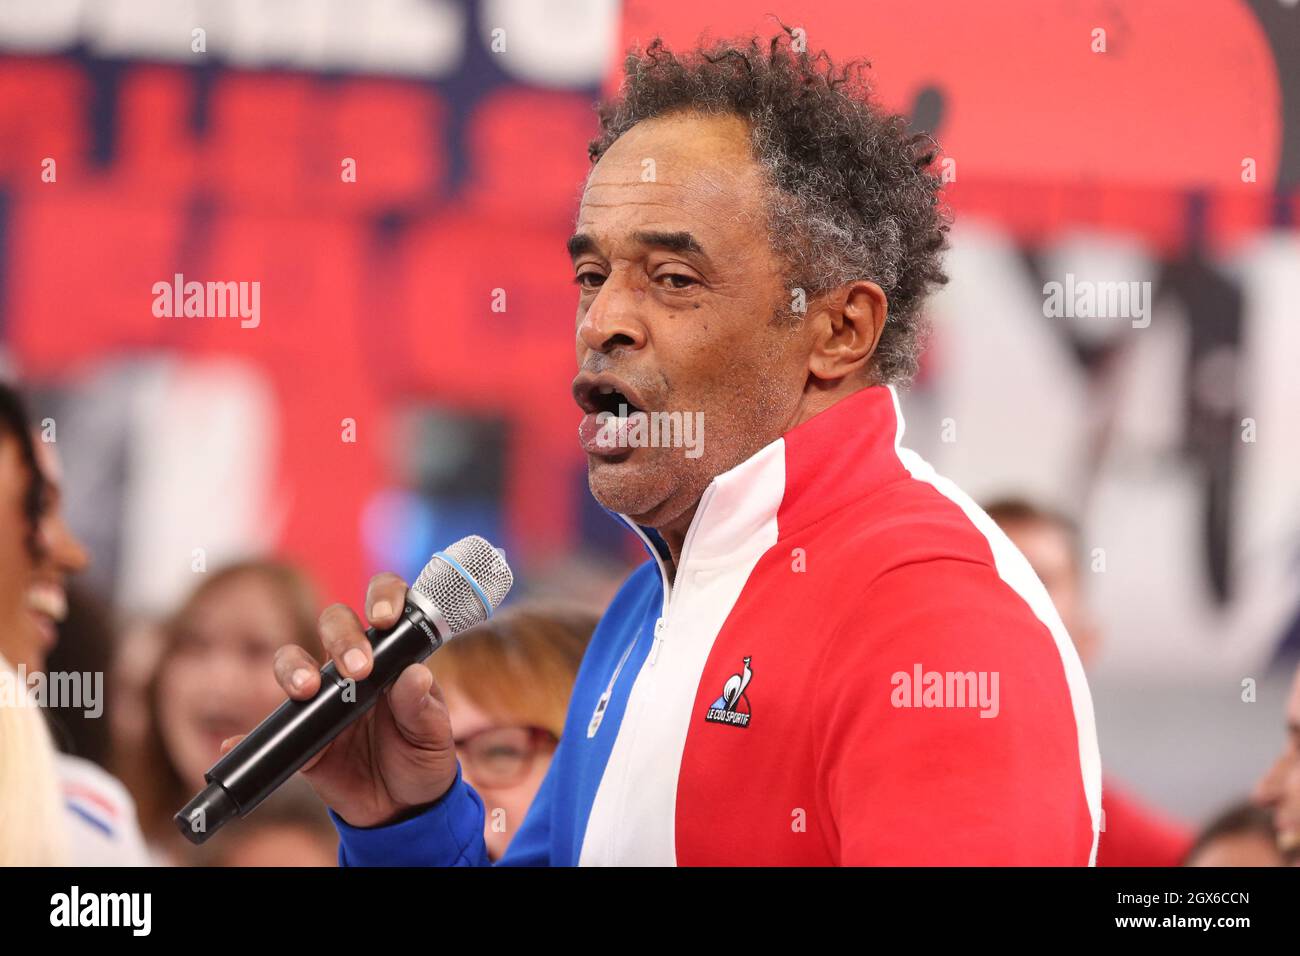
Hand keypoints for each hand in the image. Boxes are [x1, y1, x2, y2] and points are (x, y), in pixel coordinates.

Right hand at [221, 572, 457, 827]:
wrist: (401, 807)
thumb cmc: (422, 757)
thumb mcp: (434, 737)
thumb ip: (423, 708)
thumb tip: (415, 675)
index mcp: (393, 655)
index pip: (384, 605)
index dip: (382, 596)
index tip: (384, 618)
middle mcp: (353, 665)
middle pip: (335, 624)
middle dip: (342, 636)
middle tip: (358, 669)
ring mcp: (323, 696)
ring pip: (294, 661)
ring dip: (294, 668)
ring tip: (305, 691)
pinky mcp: (301, 733)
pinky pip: (270, 728)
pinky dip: (248, 733)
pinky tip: (234, 741)